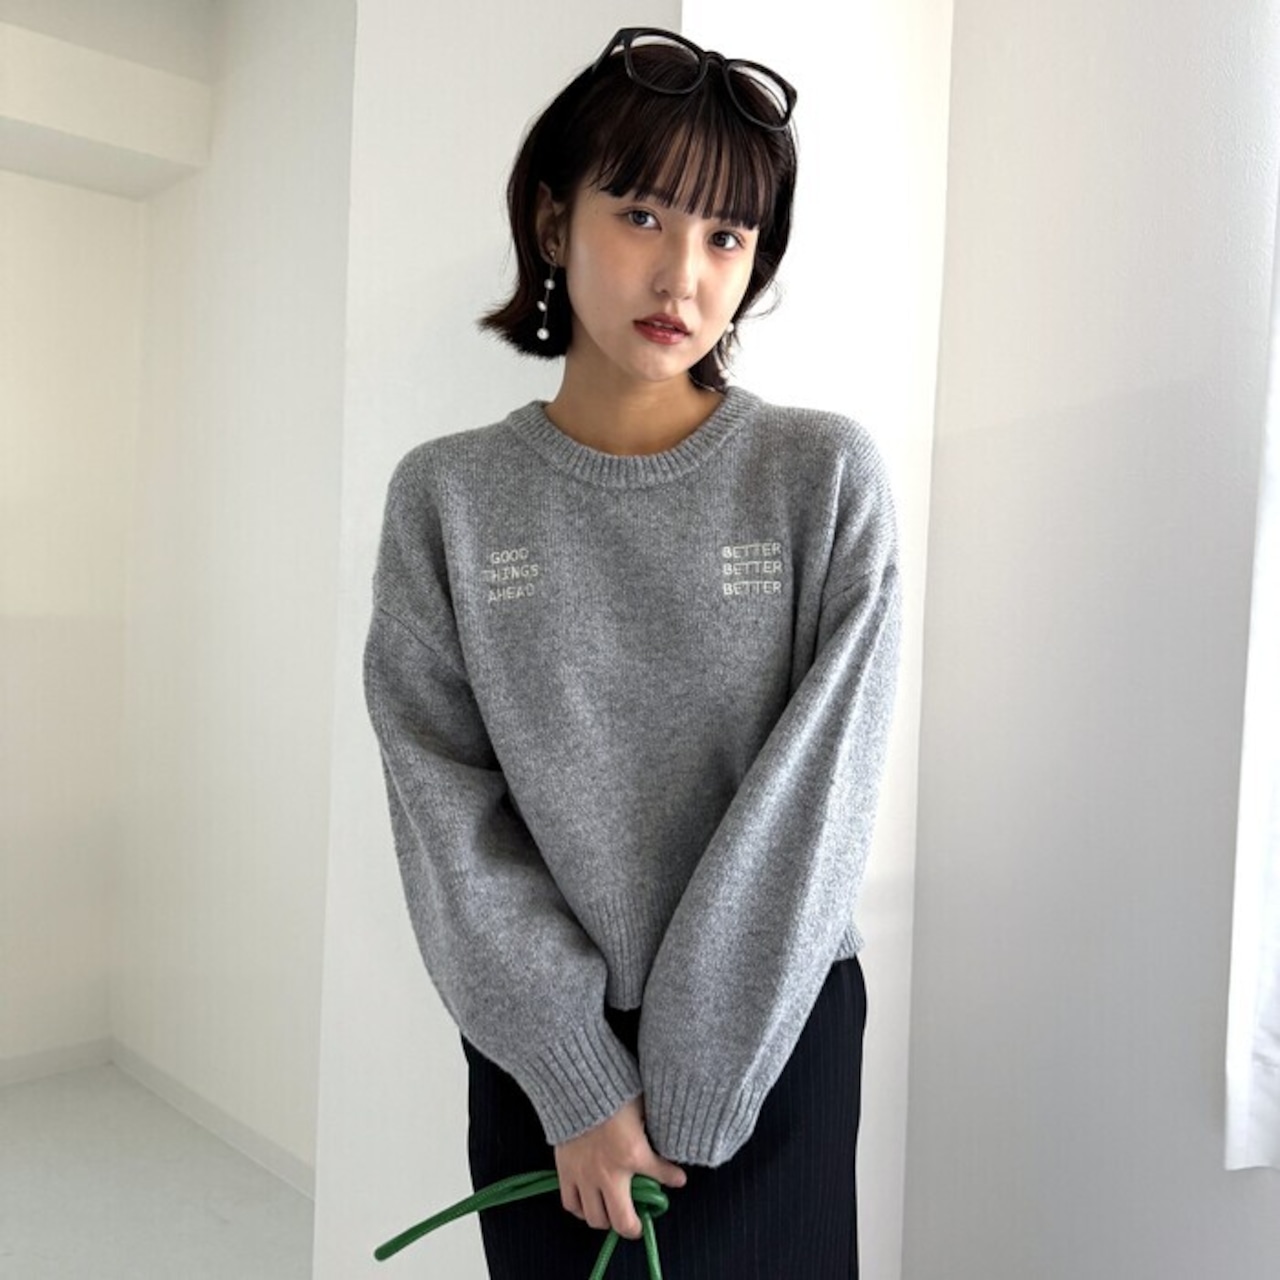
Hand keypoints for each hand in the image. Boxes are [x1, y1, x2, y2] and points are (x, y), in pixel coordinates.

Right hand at [554, 1095, 687, 1239]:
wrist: (576, 1084)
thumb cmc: (611, 1091)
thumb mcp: (641, 1106)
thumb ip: (653, 1128)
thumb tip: (666, 1138)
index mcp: (633, 1154)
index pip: (662, 1175)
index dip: (673, 1178)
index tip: (676, 1178)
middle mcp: (609, 1173)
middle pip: (622, 1221)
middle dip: (633, 1227)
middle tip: (636, 1222)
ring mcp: (585, 1175)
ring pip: (595, 1218)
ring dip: (606, 1219)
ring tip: (611, 1213)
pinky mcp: (566, 1171)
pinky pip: (571, 1203)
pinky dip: (580, 1208)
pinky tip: (587, 1202)